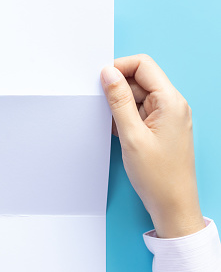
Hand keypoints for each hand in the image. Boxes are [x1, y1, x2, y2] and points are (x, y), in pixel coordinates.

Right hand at [101, 54, 204, 237]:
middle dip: (117, 88)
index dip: (119, 67)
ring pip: (137, 96)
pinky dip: (124, 117)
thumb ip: (119, 101)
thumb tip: (107, 73)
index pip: (143, 65)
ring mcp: (167, 116)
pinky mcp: (160, 127)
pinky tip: (116, 131)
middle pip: (139, 79)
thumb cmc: (158, 176)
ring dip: (119, 105)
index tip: (100, 80)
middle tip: (100, 105)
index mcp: (171, 101)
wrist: (172, 205)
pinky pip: (139, 111)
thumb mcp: (131, 135)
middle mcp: (172, 104)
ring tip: (111, 124)